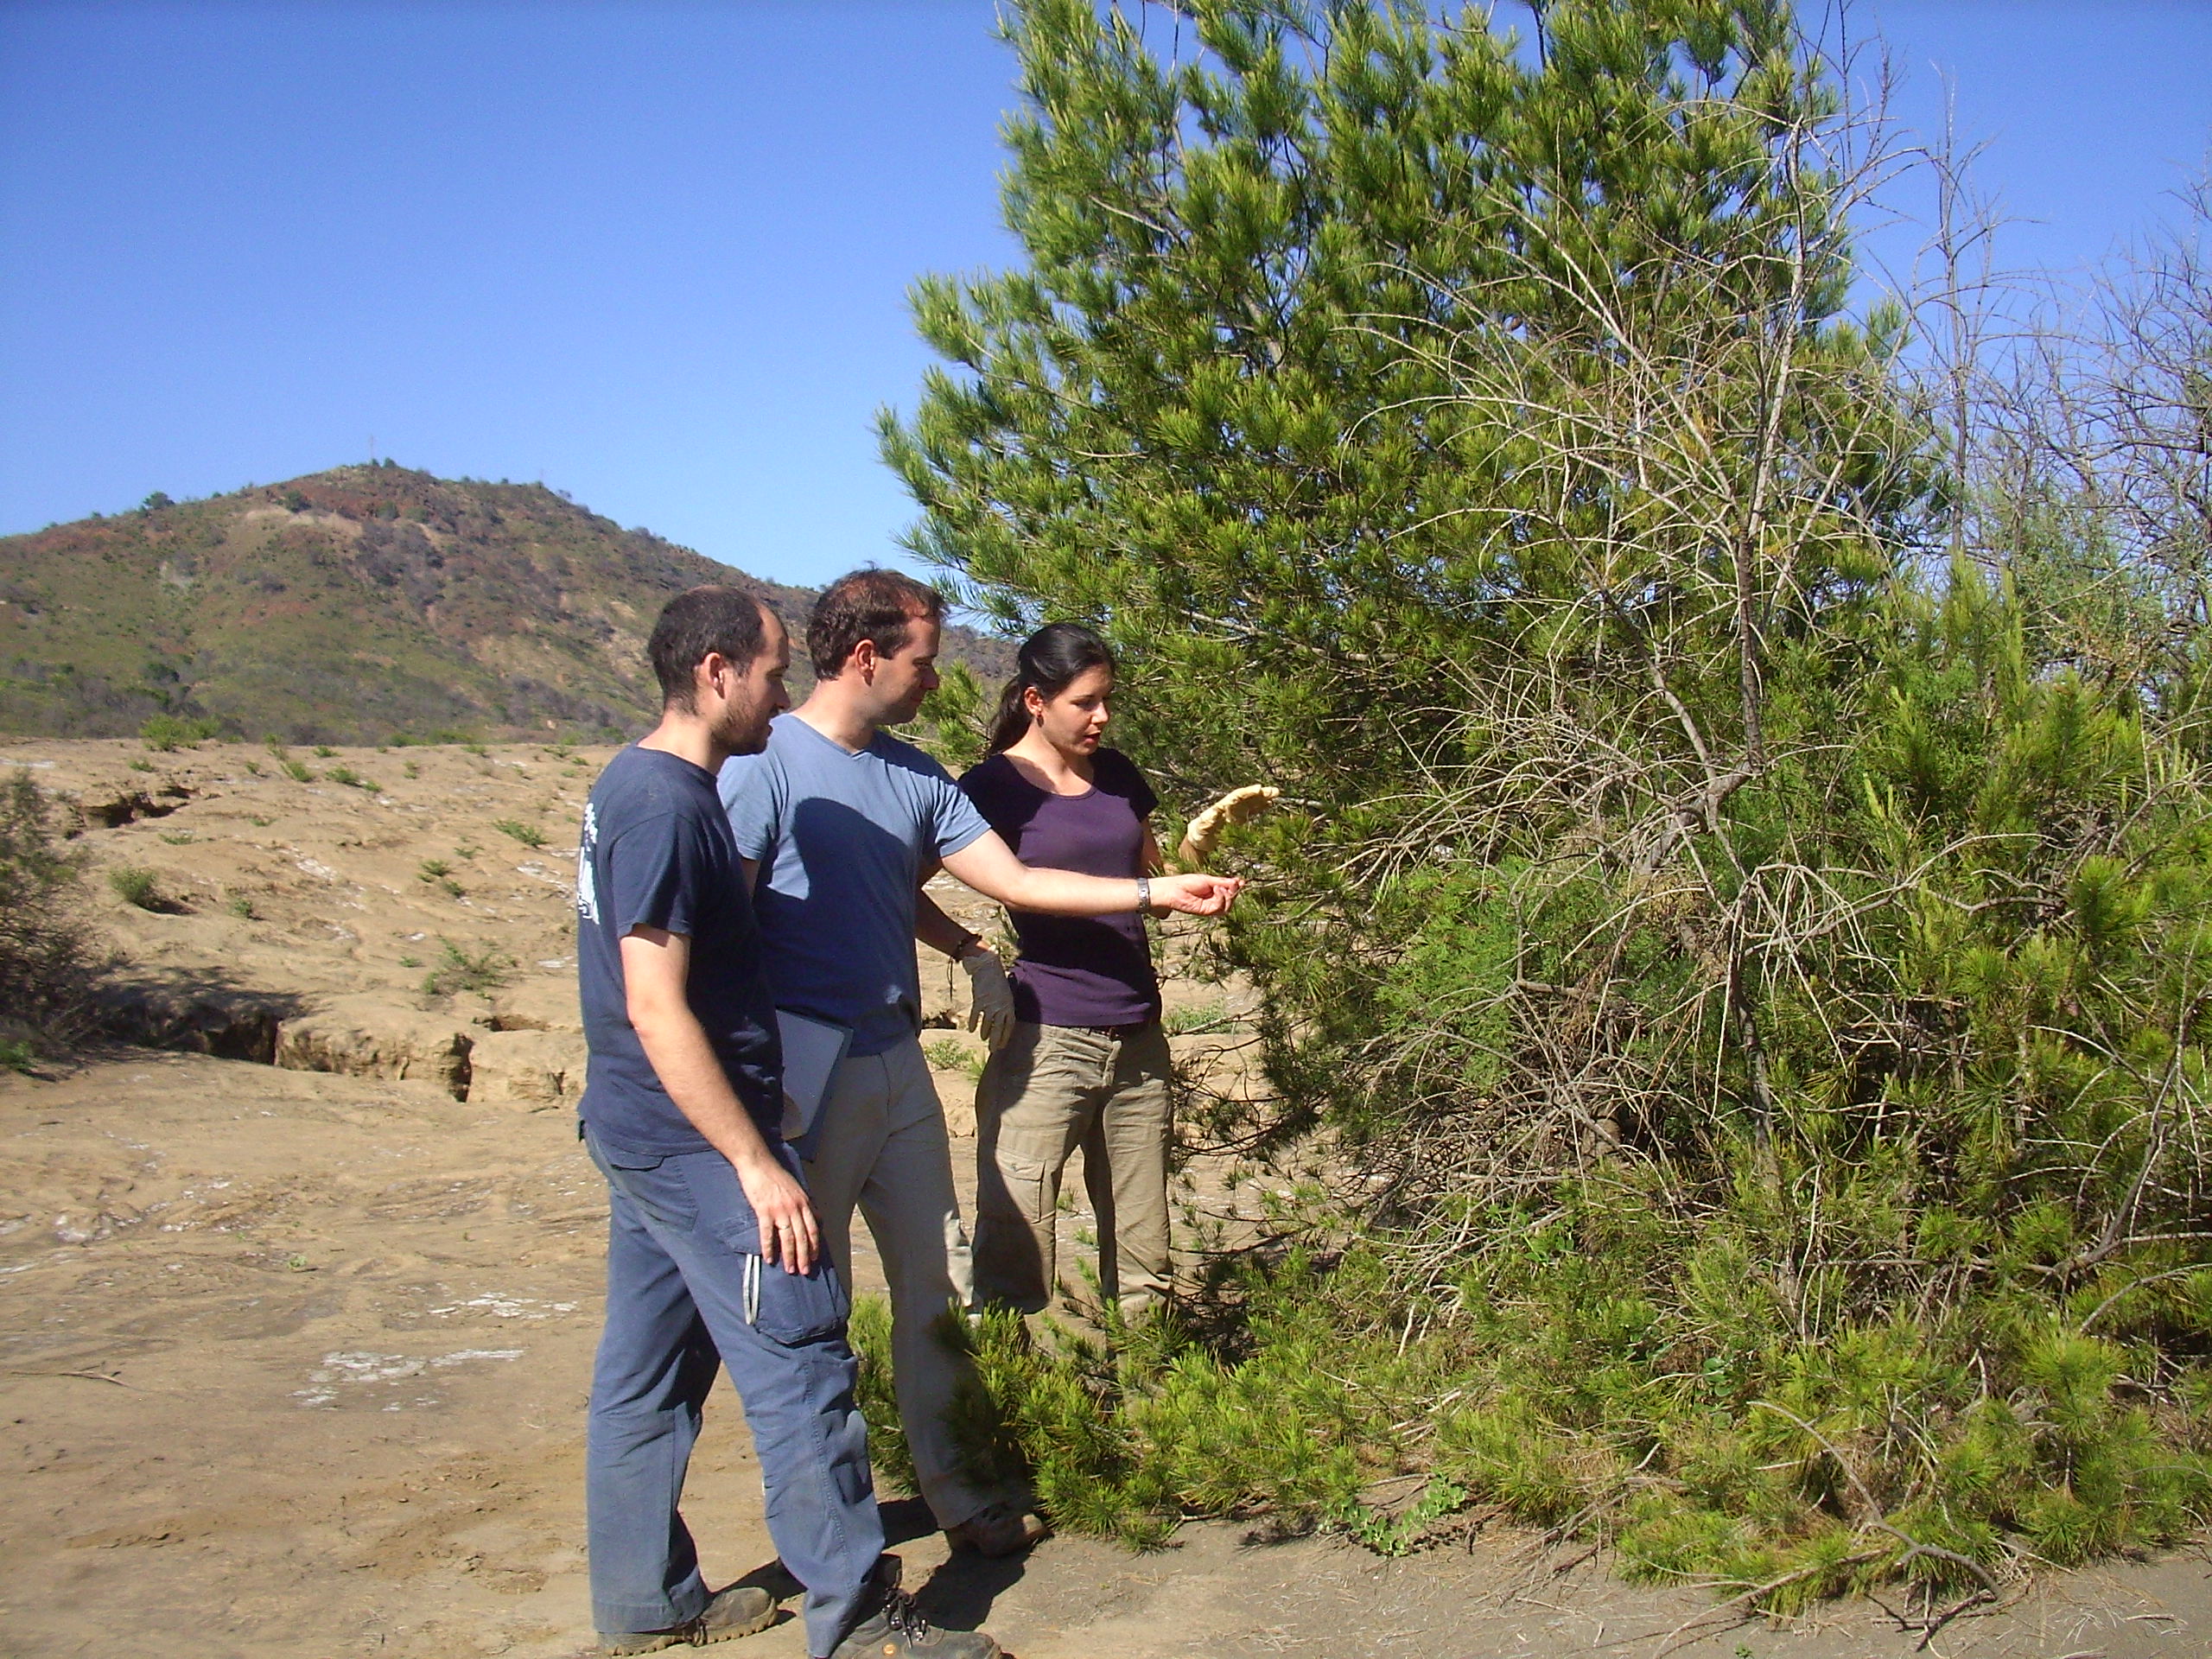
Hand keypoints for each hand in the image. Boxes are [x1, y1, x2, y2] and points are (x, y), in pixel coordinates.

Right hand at [733, 1152, 819, 1274]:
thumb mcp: (797, 1189)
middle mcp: (794, 1207)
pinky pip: (767, 1234)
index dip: (815, 1245)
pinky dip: (769, 1248)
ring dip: (790, 1256)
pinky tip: (770, 1259)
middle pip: (803, 1237)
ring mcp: (779, 1209)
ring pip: (788, 1238)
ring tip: (790, 1269)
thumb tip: (815, 1217)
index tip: (815, 1259)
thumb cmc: (776, 1176)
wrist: (758, 1163)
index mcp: (803, 1202)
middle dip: (805, 1256)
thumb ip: (806, 1204)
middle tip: (805, 1271)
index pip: (813, 1229)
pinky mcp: (763, 1210)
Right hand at [960, 949, 1015, 1050]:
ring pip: (987, 1024)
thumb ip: (1005, 1006)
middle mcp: (1001, 1007)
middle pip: (999, 1028)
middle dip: (996, 1040)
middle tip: (993, 1050)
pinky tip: (972, 1030)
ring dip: (985, 1033)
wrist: (988, 967)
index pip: (1009, 1025)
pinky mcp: (979, 1001)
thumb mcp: (1006, 993)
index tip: (1003, 1044)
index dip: (1006, 1036)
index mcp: (1009, 1005)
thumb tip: (1002, 1018)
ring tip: (983, 1039)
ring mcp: (990, 1004)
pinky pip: (976, 1015)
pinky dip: (974, 1023)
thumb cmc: (998, 980)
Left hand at [1149, 872, 1242, 915]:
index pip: (1229, 891)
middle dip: (1234, 891)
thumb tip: (1238, 881)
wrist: (1173, 890)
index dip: (1236, 887)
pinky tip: (1216, 890)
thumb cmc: (1186, 883)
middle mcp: (1213, 900)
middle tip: (1234, 883)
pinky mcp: (1207, 912)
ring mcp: (1210, 907)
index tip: (1242, 882)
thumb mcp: (1208, 879)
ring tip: (1219, 887)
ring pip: (1228, 906)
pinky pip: (1220, 908)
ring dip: (1228, 896)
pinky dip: (1221, 898)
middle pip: (1231, 900)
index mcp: (1214, 891)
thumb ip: (1223, 882)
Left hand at [1181, 784, 1279, 862]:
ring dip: (1263, 798)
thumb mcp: (1202, 827)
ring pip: (1251, 802)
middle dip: (1260, 793)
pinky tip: (1270, 804)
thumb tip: (1215, 811)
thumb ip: (1209, 819)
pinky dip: (1260, 807)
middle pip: (1247, 796)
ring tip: (1276, 794)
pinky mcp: (1239, 819)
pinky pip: (1252, 810)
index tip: (1259, 789)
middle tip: (1274, 791)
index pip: (1237, 795)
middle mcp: (1230, 806)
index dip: (1248, 792)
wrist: (1199, 839)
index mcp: (1222, 806)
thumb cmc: (1199, 833)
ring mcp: (1236, 812)